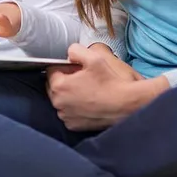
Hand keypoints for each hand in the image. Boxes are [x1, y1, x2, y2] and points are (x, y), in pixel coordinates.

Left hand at [47, 44, 166, 130]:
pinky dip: (74, 107)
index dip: (64, 66)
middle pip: (53, 86)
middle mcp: (58, 103)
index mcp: (59, 86)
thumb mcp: (93, 58)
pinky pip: (68, 112)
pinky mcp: (73, 126)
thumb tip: (69, 54)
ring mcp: (65, 116)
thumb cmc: (110, 82)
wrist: (126, 105)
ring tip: (87, 90)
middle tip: (82, 78)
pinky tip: (88, 102)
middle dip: (64, 80)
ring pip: (60, 100)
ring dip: (68, 94)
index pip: (51, 70)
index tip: (76, 67)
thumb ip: (75, 50)